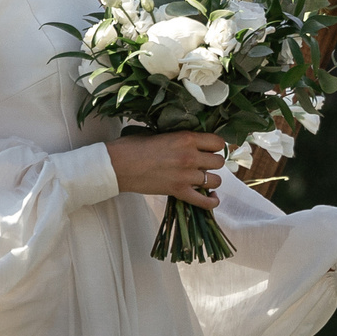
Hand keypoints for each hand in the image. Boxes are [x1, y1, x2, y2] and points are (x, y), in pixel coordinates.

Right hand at [107, 130, 228, 208]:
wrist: (117, 165)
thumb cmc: (133, 146)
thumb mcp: (161, 134)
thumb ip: (180, 139)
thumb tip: (192, 142)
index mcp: (186, 138)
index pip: (218, 142)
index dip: (216, 146)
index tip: (210, 149)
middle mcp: (190, 156)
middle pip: (218, 162)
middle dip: (212, 163)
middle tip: (203, 164)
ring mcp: (186, 176)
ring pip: (216, 180)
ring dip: (211, 180)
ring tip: (202, 179)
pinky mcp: (178, 192)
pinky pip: (204, 201)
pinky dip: (211, 201)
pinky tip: (212, 198)